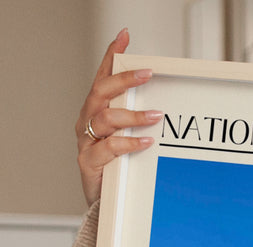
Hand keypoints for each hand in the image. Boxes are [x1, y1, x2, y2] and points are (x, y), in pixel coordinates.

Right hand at [75, 28, 161, 205]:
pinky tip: (146, 142)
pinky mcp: (89, 163)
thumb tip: (165, 105)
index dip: (112, 56)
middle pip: (101, 92)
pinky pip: (109, 148)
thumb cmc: (117, 168)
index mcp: (96, 111)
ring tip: (156, 116)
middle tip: (147, 73)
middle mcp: (88, 122)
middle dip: (123, 80)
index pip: (102, 77)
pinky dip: (129, 143)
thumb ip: (138, 120)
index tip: (125, 36)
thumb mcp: (128, 138)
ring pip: (105, 119)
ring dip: (132, 115)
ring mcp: (86, 141)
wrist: (103, 204)